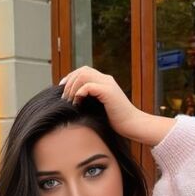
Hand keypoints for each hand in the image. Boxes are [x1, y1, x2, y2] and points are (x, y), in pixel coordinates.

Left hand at [59, 66, 173, 145]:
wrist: (132, 125)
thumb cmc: (116, 121)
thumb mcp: (99, 107)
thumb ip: (89, 100)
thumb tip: (72, 102)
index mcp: (104, 81)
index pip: (83, 71)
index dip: (70, 78)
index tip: (62, 91)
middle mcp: (106, 79)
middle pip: (82, 70)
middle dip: (69, 81)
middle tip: (63, 97)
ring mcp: (108, 84)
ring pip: (83, 75)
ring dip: (72, 87)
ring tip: (69, 100)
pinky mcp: (108, 92)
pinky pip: (88, 86)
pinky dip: (79, 93)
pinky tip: (77, 103)